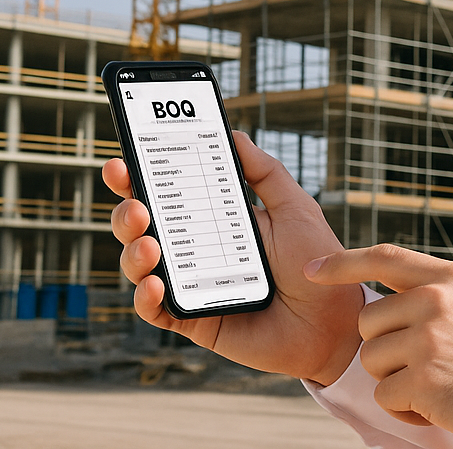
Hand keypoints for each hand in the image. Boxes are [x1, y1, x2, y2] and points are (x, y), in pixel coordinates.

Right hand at [103, 131, 363, 384]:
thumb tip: (234, 133)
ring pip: (140, 265)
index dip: (138, 177)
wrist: (331, 319)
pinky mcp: (191, 319)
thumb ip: (265, 172)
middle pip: (143, 226)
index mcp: (215, 216)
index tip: (121, 162)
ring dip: (133, 251)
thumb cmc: (314, 260)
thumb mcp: (294, 207)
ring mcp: (189, 283)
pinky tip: (156, 284)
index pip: (168, 192)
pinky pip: (155, 309)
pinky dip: (146, 296)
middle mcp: (195, 248)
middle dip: (127, 212)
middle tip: (136, 206)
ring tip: (148, 244)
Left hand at [305, 244, 452, 448]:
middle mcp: (436, 298)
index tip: (313, 268)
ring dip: (396, 382)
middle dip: (385, 349)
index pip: (384, 256)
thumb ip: (435, 291)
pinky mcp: (425, 378)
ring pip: (372, 359)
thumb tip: (390, 294)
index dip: (343, 262)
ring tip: (438, 385)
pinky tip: (441, 406)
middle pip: (367, 319)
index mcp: (449, 275)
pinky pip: (385, 396)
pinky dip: (406, 410)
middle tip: (427, 365)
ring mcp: (430, 337)